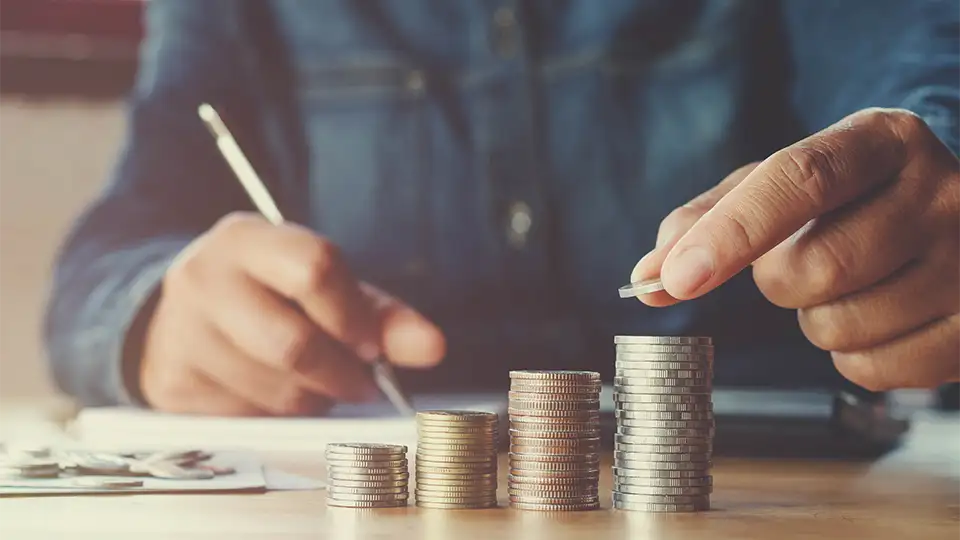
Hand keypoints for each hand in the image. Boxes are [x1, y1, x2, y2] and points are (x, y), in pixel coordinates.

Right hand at [139, 212, 445, 414]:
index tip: (373, 346)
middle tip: (361, 383)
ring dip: (314, 400)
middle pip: (293, 344)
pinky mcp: (173, 387)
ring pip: (276, 392)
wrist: (178, 319)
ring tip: (313, 382)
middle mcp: (203, 280)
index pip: (313, 269)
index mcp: (246, 239)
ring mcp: (181, 335)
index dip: (354, 317)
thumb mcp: (320, 286)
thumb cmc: (267, 296)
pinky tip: (276, 395)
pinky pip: (250, 420)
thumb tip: (431, 347)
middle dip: (341, 375)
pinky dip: (279, 418)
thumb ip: (379, 313)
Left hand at [632, 108, 959, 390]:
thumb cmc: (848, 202)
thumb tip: (646, 278)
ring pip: (840, 327)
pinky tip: (876, 319)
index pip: (800, 180)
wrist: (951, 221)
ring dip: (815, 321)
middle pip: (814, 267)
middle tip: (797, 264)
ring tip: (847, 288)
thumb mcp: (779, 188)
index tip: (677, 276)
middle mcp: (941, 191)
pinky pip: (876, 370)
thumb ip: (707, 222)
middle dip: (777, 282)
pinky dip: (853, 357)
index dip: (732, 232)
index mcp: (882, 140)